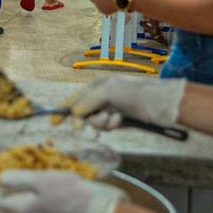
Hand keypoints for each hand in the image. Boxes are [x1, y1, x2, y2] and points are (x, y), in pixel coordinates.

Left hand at [0, 171, 125, 212]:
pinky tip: (59, 199)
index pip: (1, 202)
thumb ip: (19, 180)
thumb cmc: (69, 190)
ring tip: (45, 187)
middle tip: (18, 182)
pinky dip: (49, 208)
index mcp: (25, 208)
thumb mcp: (42, 178)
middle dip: (16, 196)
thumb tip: (1, 179)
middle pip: (18, 207)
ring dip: (34, 202)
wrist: (98, 210)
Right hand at [71, 76, 186, 129]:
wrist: (159, 104)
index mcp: (97, 86)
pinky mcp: (119, 120)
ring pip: (94, 122)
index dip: (63, 109)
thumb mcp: (107, 92)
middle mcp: (102, 96)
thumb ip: (88, 102)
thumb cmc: (133, 93)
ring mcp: (110, 109)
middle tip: (81, 127)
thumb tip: (74, 114)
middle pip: (83, 113)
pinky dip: (111, 126)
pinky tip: (120, 122)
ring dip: (101, 123)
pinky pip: (106, 127)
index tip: (53, 122)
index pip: (75, 98)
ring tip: (113, 119)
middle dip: (85, 119)